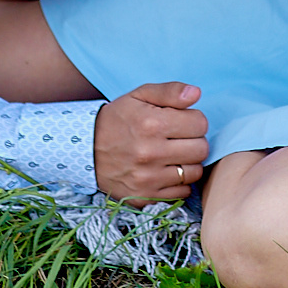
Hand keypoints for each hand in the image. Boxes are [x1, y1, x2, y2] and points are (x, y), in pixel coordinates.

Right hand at [93, 81, 209, 204]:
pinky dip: (179, 182)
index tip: (181, 121)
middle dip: (194, 140)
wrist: (86, 150)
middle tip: (178, 138)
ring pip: (195, 172)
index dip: (193, 120)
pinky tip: (165, 171)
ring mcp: (148, 178)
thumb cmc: (117, 120)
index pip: (200, 123)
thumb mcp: (139, 96)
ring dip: (188, 162)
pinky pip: (182, 192)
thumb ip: (170, 91)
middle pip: (201, 149)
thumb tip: (196, 93)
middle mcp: (151, 153)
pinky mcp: (145, 196)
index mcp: (151, 124)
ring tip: (172, 154)